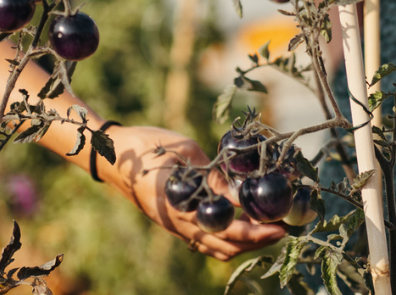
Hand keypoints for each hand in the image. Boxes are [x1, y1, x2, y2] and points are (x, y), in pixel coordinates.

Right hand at [100, 126, 285, 260]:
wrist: (111, 156)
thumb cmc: (147, 146)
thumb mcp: (184, 152)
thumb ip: (213, 176)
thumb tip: (242, 193)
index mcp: (179, 206)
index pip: (224, 228)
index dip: (254, 230)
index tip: (278, 225)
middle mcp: (177, 224)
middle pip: (224, 246)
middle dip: (257, 241)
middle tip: (284, 230)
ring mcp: (174, 227)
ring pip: (216, 248)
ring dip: (244, 243)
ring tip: (269, 230)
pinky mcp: (174, 224)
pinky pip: (205, 242)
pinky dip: (228, 241)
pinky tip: (243, 228)